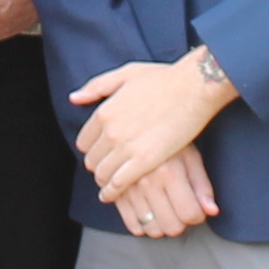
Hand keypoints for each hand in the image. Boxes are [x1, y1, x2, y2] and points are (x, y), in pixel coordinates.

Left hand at [72, 51, 231, 202]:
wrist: (194, 88)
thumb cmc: (164, 79)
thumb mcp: (125, 74)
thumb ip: (97, 87)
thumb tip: (74, 98)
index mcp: (104, 112)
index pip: (84, 142)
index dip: (92, 149)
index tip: (100, 153)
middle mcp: (110, 131)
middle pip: (92, 160)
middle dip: (98, 165)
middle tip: (108, 169)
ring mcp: (126, 147)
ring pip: (102, 174)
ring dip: (105, 180)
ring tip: (111, 184)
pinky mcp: (145, 161)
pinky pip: (118, 184)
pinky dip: (113, 192)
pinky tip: (113, 194)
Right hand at [107, 147, 217, 239]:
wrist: (136, 123)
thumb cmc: (169, 138)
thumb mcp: (190, 156)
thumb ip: (202, 185)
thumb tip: (212, 211)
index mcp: (169, 172)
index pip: (190, 214)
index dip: (198, 216)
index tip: (196, 209)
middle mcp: (147, 183)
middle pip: (171, 227)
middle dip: (181, 223)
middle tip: (181, 210)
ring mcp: (129, 189)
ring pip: (151, 229)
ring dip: (162, 225)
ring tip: (165, 210)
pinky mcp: (115, 192)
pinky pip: (131, 225)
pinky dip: (143, 225)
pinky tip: (149, 211)